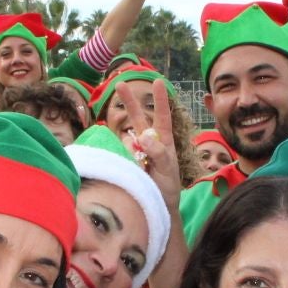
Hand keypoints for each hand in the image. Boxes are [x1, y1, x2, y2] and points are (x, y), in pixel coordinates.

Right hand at [114, 79, 180, 205]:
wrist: (157, 206)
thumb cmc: (168, 186)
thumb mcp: (168, 169)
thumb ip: (158, 152)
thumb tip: (142, 136)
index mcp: (163, 141)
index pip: (162, 116)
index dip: (160, 99)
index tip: (158, 82)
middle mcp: (148, 143)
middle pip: (138, 118)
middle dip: (129, 101)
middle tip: (119, 83)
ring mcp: (135, 152)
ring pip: (126, 139)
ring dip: (130, 148)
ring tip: (143, 168)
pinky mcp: (124, 161)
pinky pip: (119, 153)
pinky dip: (122, 158)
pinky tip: (132, 168)